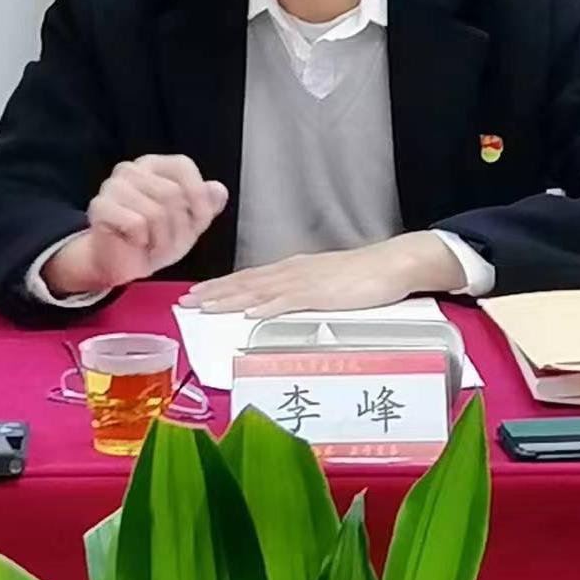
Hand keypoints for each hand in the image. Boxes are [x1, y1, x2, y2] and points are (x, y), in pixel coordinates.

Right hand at [43, 155, 227, 296]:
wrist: (121, 264)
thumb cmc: (156, 238)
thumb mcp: (190, 223)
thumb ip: (205, 204)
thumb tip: (218, 190)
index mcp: (155, 165)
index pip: (183, 166)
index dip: (198, 196)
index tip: (199, 221)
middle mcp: (132, 169)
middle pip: (172, 194)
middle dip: (180, 228)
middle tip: (171, 242)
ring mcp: (113, 186)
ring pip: (155, 212)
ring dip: (163, 240)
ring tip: (154, 245)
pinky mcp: (100, 207)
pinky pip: (136, 224)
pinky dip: (143, 241)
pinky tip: (136, 244)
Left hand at [177, 231, 465, 317]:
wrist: (392, 263)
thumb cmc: (364, 275)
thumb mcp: (326, 282)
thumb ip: (303, 293)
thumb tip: (282, 306)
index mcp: (294, 269)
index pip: (249, 277)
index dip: (222, 285)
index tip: (198, 294)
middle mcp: (293, 272)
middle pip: (246, 282)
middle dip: (215, 292)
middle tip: (187, 302)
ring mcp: (305, 282)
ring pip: (259, 291)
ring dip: (230, 300)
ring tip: (206, 308)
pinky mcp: (320, 293)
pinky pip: (288, 301)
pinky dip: (266, 308)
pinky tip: (249, 315)